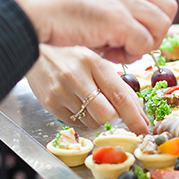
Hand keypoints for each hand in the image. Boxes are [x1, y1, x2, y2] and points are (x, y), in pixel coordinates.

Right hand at [0, 0, 176, 63]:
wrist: (22, 2)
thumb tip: (111, 17)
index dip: (145, 19)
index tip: (125, 32)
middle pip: (166, 9)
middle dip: (152, 31)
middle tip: (127, 44)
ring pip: (160, 26)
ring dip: (142, 44)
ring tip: (114, 49)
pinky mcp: (119, 20)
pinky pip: (144, 43)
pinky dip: (130, 54)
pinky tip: (106, 52)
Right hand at [28, 46, 150, 133]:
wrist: (33, 48)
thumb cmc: (69, 54)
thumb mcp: (94, 58)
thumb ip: (114, 80)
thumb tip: (136, 109)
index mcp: (94, 62)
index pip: (120, 95)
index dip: (136, 116)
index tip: (145, 129)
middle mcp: (77, 76)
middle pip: (107, 114)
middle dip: (115, 117)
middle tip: (114, 111)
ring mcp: (62, 91)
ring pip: (92, 121)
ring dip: (97, 117)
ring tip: (88, 99)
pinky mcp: (50, 103)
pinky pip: (76, 122)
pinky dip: (81, 117)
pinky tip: (76, 101)